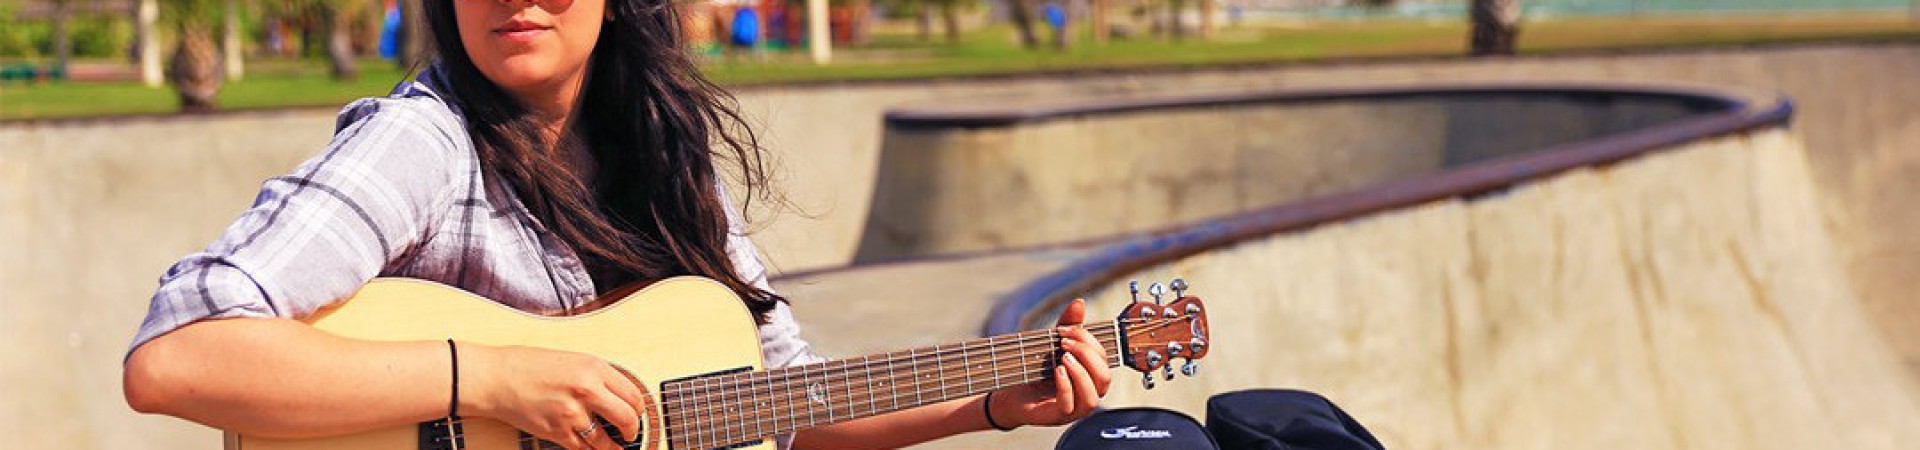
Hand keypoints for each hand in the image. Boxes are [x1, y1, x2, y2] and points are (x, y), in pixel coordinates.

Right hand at [463, 344, 644, 449]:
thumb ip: (598, 375)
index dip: (639, 408)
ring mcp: (573, 413)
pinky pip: (583, 448)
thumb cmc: (529, 365)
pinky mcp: (558, 431)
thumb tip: (619, 393)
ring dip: (612, 446)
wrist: (497, 377)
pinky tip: (591, 447)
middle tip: (630, 433)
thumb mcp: (572, 359)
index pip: (633, 394)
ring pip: (606, 440)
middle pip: (627, 417)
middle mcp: (587, 389)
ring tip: (612, 445)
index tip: (637, 412)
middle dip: (632, 430)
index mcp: (594, 368)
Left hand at [987, 299, 1112, 427]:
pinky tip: (1057, 372)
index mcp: (1091, 376)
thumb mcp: (1051, 344)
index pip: (1103, 358)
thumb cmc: (1035, 370)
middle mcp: (1087, 393)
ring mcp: (1074, 408)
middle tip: (1064, 344)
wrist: (1010, 393)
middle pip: (1104, 378)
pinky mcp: (1057, 416)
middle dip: (1087, 356)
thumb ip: (1067, 325)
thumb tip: (1079, 302)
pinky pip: (1070, 407)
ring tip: (1063, 359)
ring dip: (1080, 375)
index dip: (1088, 341)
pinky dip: (1066, 387)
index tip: (1064, 331)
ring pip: (1092, 398)